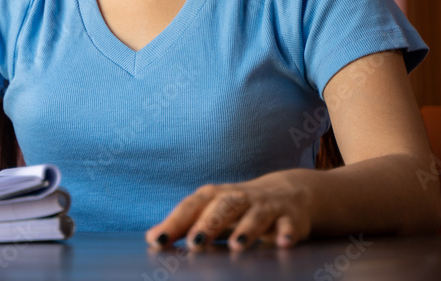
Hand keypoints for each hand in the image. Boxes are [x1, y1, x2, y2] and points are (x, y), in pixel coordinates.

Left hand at [145, 171, 312, 250]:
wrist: (288, 192)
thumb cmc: (238, 208)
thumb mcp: (210, 212)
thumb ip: (183, 225)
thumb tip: (151, 238)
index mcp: (214, 197)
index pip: (191, 207)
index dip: (174, 223)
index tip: (158, 240)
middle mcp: (238, 199)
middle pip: (222, 207)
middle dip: (209, 224)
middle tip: (195, 242)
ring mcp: (265, 207)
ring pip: (255, 216)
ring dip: (247, 230)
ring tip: (237, 247)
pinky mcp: (289, 218)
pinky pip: (288, 225)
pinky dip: (286, 233)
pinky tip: (282, 243)